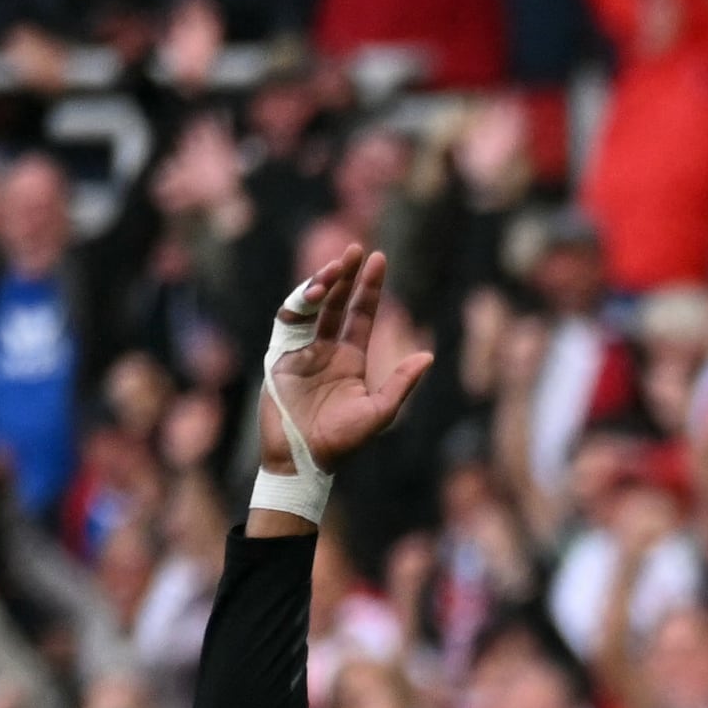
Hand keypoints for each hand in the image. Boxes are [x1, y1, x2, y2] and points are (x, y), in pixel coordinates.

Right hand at [261, 248, 437, 485]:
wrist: (305, 458)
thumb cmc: (344, 441)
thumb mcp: (380, 411)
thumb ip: (402, 383)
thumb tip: (428, 355)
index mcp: (349, 358)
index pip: (360, 314)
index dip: (368, 287)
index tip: (378, 259)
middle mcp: (325, 348)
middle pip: (336, 302)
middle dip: (346, 275)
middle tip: (358, 250)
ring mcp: (300, 349)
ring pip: (310, 305)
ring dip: (322, 284)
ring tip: (338, 268)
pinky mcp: (279, 355)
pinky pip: (287, 321)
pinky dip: (299, 303)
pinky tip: (316, 293)